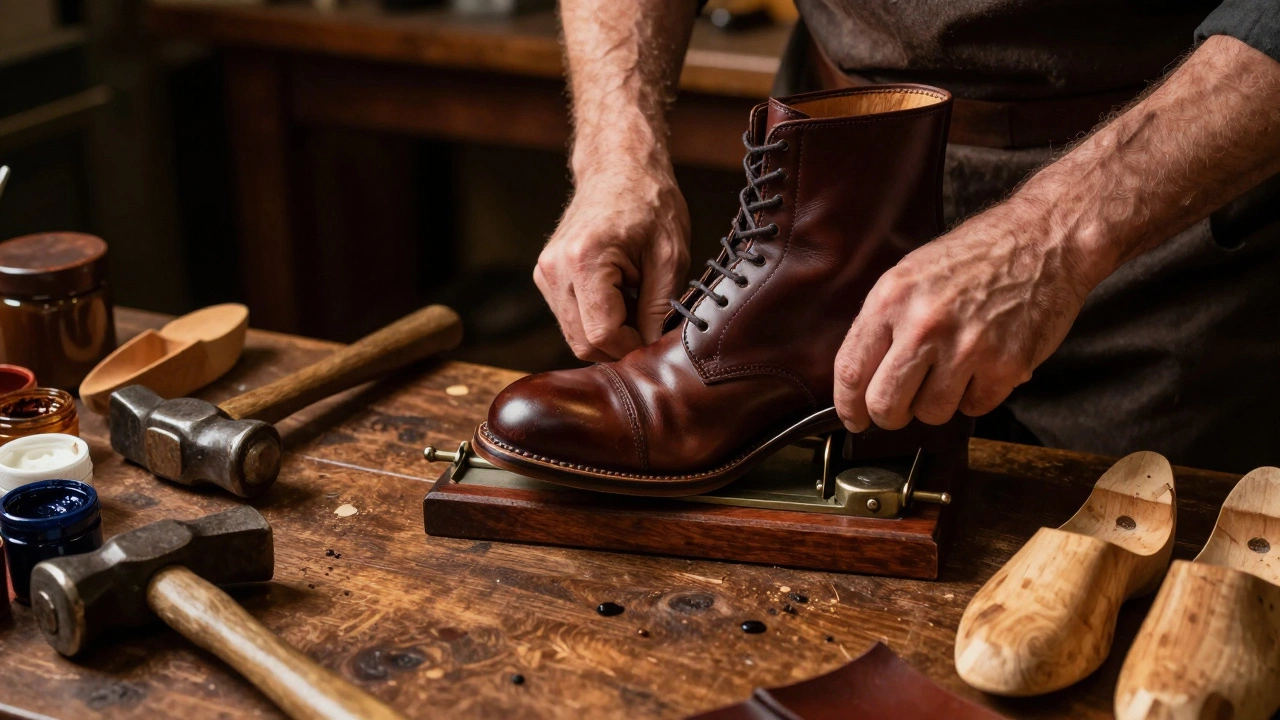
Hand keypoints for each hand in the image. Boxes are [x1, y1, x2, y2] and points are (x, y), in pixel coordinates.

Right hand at [535, 168, 690, 361]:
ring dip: (607, 332)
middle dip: (619, 343)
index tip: (656, 335)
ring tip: (633, 300)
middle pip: (583, 343)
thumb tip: (653, 349)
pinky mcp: (545, 276)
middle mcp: (555, 269)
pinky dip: (596, 319)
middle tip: (648, 320)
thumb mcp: (671, 256)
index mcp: (585, 259)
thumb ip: (660, 309)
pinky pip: (570, 319)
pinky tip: (618, 295)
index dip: (632, 347)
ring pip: (574, 336)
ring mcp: (545, 273)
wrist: (619, 167)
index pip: (601, 335)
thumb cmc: (650, 204)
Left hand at [834, 201, 1094, 431]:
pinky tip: (982, 366)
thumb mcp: (911, 274)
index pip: (851, 371)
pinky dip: (976, 396)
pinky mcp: (1006, 366)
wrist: (1044, 238)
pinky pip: (974, 408)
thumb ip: (883, 323)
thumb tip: (860, 379)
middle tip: (901, 406)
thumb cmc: (976, 256)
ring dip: (937, 403)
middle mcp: (924, 324)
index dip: (848, 405)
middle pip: (885, 404)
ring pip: (930, 413)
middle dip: (890, 415)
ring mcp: (966, 347)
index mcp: (892, 299)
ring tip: (951, 371)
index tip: (854, 418)